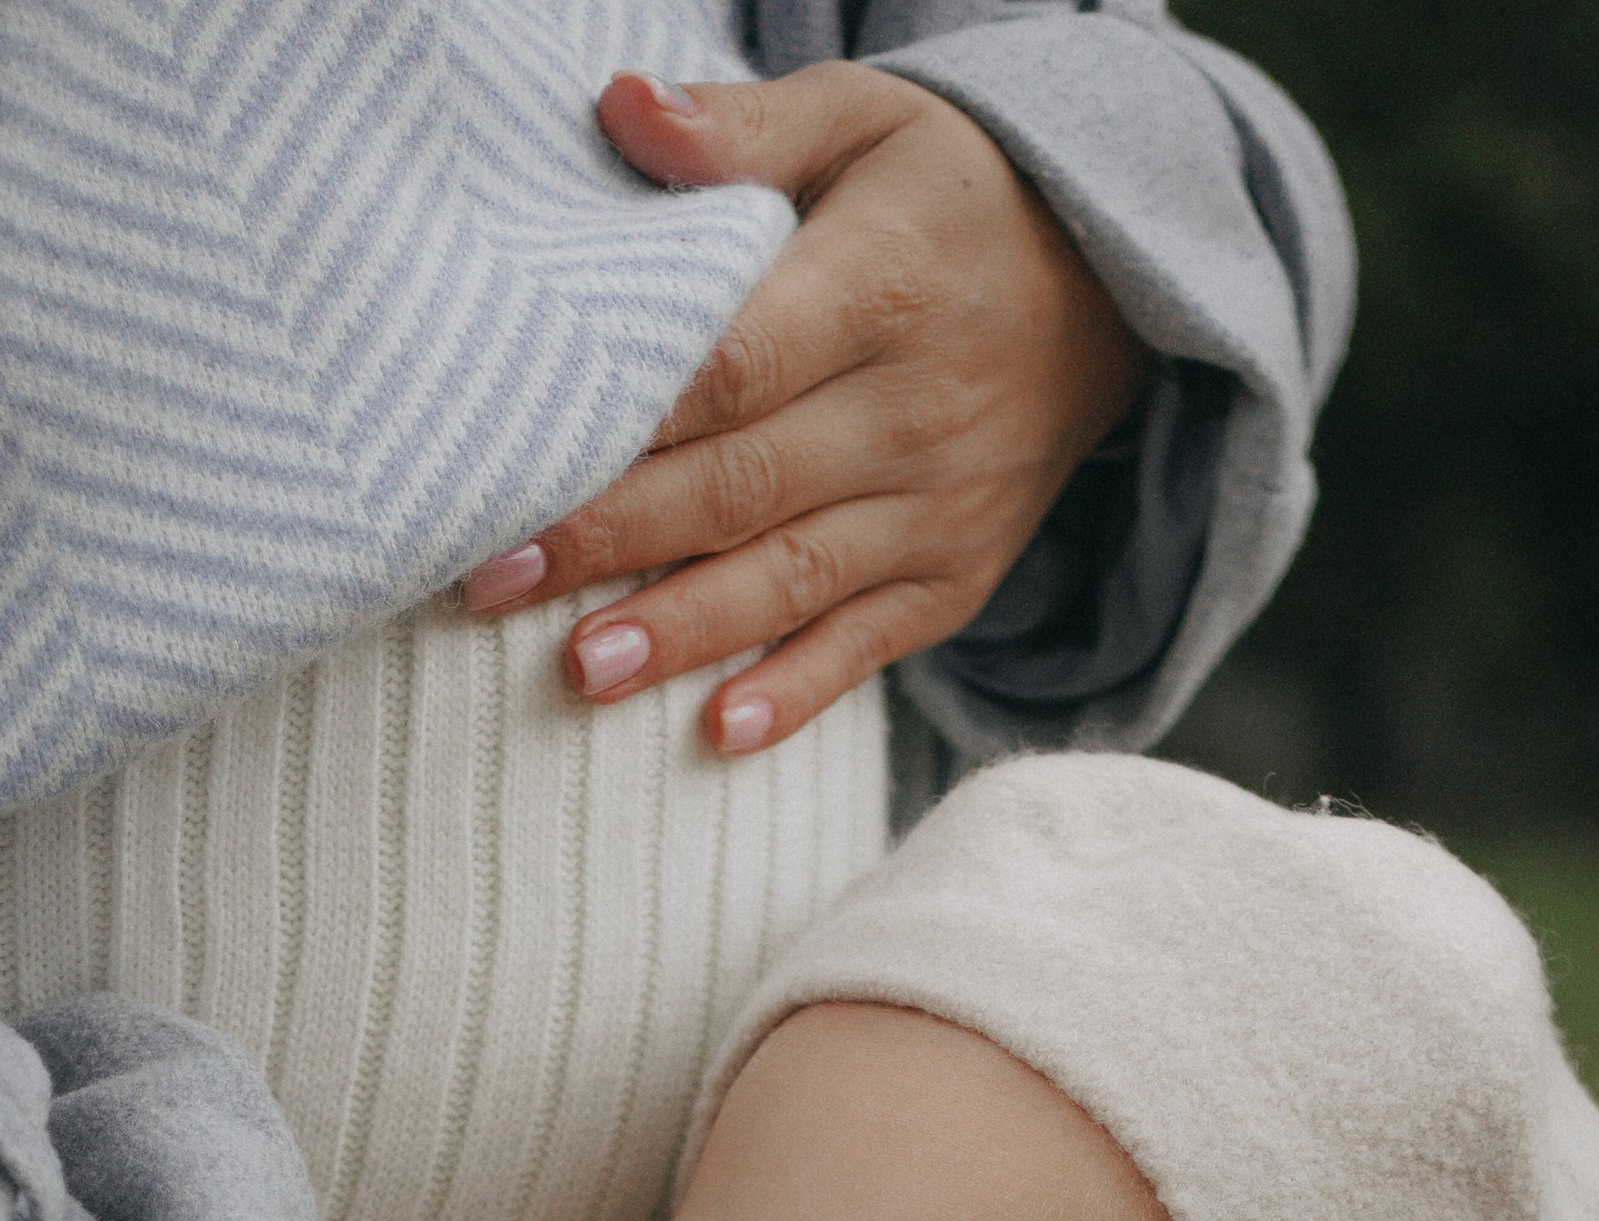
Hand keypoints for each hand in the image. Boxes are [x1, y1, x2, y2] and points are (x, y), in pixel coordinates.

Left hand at [460, 67, 1144, 756]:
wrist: (1104, 286)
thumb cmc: (946, 195)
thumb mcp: (862, 121)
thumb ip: (741, 130)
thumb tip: (620, 108)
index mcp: (879, 289)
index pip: (733, 367)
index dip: (628, 422)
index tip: (518, 459)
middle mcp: (914, 411)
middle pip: (742, 485)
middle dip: (613, 541)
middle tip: (493, 584)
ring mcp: (940, 506)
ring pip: (794, 579)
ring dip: (685, 632)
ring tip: (584, 672)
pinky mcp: (955, 577)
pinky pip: (869, 645)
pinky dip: (796, 693)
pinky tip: (718, 734)